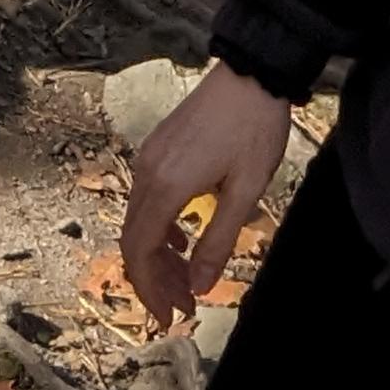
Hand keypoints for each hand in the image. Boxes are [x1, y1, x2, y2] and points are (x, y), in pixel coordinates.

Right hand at [121, 63, 295, 326]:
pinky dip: (160, 229)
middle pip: (134, 239)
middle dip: (155, 280)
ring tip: (187, 281)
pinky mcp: (158, 148)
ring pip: (140, 220)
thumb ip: (219, 241)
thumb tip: (201, 287)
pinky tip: (183, 242)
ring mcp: (150, 157)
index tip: (168, 317)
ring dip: (159, 256)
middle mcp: (148, 171)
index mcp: (167, 186)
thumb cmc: (254, 128)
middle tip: (182, 308)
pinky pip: (148, 199)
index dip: (150, 289)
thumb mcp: (246, 191)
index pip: (140, 251)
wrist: (252, 73)